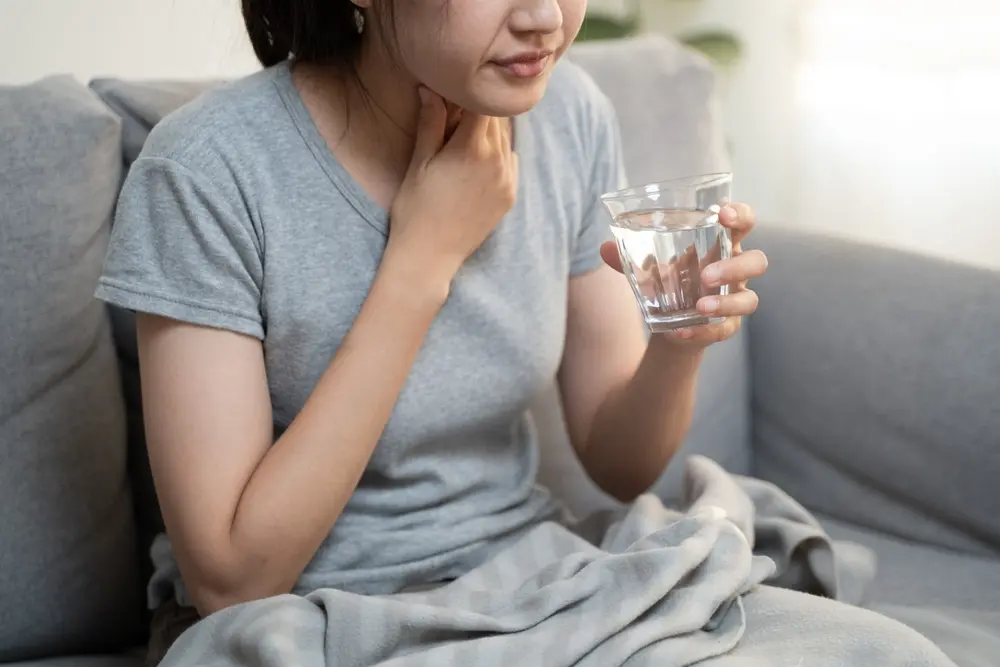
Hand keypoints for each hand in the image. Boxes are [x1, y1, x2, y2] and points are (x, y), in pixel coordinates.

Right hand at [387, 87, 517, 282]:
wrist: (429, 256)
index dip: (467, 94)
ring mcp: (507, 180)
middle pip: (496, 119)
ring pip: (505, 139)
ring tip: (464, 140)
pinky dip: (498, 154)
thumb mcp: (419, 162)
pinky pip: (510, 161)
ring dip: (489, 132)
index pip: (482, 103)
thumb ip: (431, 122)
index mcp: (472, 147)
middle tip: (456, 115)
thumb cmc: (416, 209)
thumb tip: (429, 88)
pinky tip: (476, 163)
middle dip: (478, 111)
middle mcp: (497, 161)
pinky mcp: (510, 196)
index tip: (454, 93)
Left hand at [600, 203, 767, 345]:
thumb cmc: (667, 283)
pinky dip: (703, 332)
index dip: (740, 216)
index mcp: (721, 246)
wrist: (670, 325)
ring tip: (699, 307)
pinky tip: (680, 333)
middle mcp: (735, 271)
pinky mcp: (728, 327)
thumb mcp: (648, 269)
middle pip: (757, 262)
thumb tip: (604, 247)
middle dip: (735, 266)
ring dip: (725, 303)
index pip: (744, 223)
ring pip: (750, 299)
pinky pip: (725, 330)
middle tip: (706, 274)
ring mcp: (735, 300)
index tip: (723, 214)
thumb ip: (627, 258)